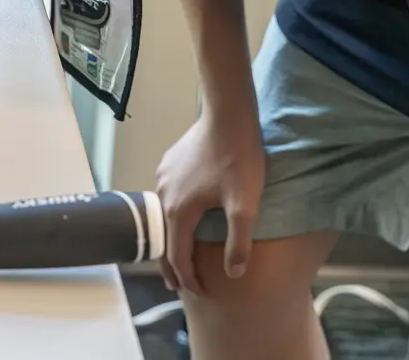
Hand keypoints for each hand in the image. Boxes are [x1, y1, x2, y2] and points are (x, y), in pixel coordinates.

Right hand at [154, 109, 265, 294]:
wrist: (227, 115)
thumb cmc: (238, 159)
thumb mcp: (244, 205)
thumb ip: (238, 242)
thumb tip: (234, 273)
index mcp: (180, 211)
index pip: (178, 257)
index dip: (189, 279)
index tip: (200, 293)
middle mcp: (164, 196)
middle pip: (164, 240)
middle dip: (172, 266)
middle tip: (178, 286)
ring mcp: (163, 178)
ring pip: (164, 218)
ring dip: (171, 240)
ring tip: (180, 254)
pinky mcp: (169, 164)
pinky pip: (167, 198)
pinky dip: (173, 217)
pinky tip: (184, 215)